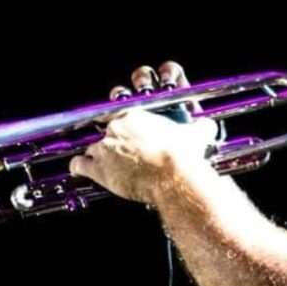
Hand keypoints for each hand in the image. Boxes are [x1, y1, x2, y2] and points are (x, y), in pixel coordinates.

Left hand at [68, 61, 219, 205]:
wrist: (174, 176)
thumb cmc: (182, 154)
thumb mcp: (195, 134)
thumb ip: (199, 126)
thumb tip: (208, 126)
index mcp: (137, 114)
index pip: (121, 109)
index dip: (123, 119)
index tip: (126, 125)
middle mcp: (117, 127)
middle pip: (104, 127)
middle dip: (109, 135)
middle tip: (116, 143)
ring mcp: (105, 147)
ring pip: (91, 145)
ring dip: (95, 153)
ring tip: (101, 161)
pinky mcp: (98, 168)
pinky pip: (79, 165)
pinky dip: (79, 168)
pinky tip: (80, 170)